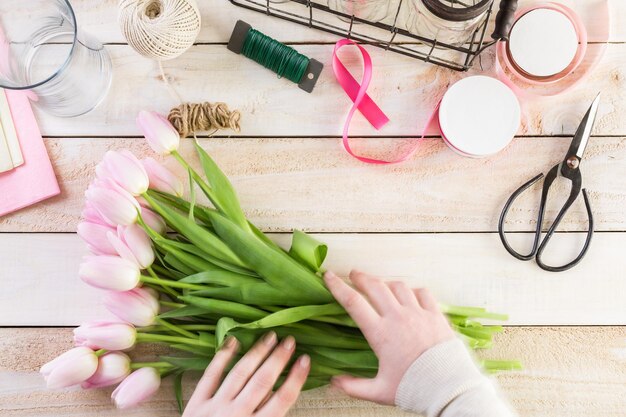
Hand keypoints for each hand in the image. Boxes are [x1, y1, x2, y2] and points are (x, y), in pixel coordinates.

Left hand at [182, 332, 309, 416]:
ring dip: (256, 353)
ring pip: (239, 373)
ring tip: (270, 336)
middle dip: (278, 359)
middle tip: (290, 340)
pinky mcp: (196, 404)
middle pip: (262, 381)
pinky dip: (222, 357)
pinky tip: (234, 340)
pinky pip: (210, 375)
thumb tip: (281, 396)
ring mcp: (215, 408)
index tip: (305, 360)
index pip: (282, 399)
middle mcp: (237, 415)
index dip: (296, 378)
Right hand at [324, 270, 453, 404]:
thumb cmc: (414, 388)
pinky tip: (409, 294)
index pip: (353, 302)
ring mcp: (418, 314)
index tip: (328, 276)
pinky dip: (413, 290)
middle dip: (361, 277)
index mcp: (381, 333)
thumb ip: (354, 386)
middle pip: (375, 287)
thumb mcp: (380, 391)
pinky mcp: (435, 315)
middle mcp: (398, 318)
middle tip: (353, 274)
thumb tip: (334, 382)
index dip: (338, 286)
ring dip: (386, 283)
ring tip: (380, 285)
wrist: (449, 388)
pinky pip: (422, 293)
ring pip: (398, 286)